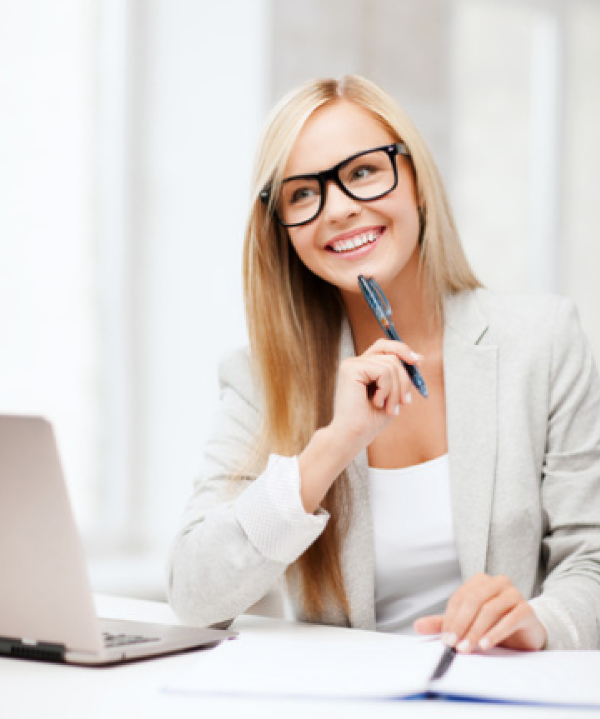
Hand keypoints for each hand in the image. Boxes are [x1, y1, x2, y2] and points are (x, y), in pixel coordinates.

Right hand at [329, 338, 421, 451]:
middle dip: (404, 378)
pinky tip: (377, 403)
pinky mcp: (351, 368)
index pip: (385, 347)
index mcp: (363, 367)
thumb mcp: (393, 395)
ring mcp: (352, 363)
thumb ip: (401, 376)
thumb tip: (419, 357)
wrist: (353, 435)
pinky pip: (383, 370)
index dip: (403, 350)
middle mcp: (356, 362)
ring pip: (390, 364)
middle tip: (405, 402)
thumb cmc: (370, 421)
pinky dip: (387, 389)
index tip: (419, 362)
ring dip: (396, 390)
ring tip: (389, 409)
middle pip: (391, 353)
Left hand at [414, 573, 546, 652]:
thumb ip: (443, 623)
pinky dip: (496, 633)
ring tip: (468, 648)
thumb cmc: (493, 624)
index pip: (459, 598)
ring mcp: (513, 594)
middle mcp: (497, 583)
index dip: (450, 619)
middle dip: (461, 624)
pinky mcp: (527, 609)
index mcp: (479, 581)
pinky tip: (486, 645)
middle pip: (474, 601)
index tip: (445, 640)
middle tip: (454, 645)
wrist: (526, 632)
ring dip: (476, 631)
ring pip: (490, 609)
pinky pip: (510, 619)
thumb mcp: (466, 623)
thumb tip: (417, 626)